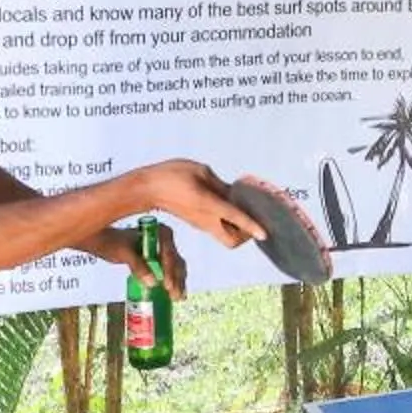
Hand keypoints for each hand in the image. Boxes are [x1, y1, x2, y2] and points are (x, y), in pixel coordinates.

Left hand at [92, 223, 190, 298]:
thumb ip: (138, 266)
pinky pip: (170, 271)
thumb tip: (153, 283)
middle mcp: (165, 240)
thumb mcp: (125, 253)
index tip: (167, 286)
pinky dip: (172, 281)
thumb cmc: (112, 243)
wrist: (103, 241)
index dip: (170, 271)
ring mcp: (163, 249)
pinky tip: (176, 294)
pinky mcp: (159, 258)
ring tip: (177, 298)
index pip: (169, 254)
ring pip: (175, 268)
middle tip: (174, 296)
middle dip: (176, 280)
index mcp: (160, 232)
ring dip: (177, 283)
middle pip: (176, 262)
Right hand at [136, 160, 262, 254]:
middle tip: (251, 215)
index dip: (252, 226)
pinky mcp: (196, 223)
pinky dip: (227, 223)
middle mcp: (206, 220)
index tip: (265, 234)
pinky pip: (217, 229)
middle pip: (232, 241)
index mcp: (209, 205)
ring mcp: (200, 224)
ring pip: (225, 237)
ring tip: (241, 208)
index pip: (236, 218)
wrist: (146, 189)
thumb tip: (234, 194)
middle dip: (246, 234)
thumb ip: (220, 184)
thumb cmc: (171, 176)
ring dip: (237, 229)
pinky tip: (228, 205)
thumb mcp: (200, 171)